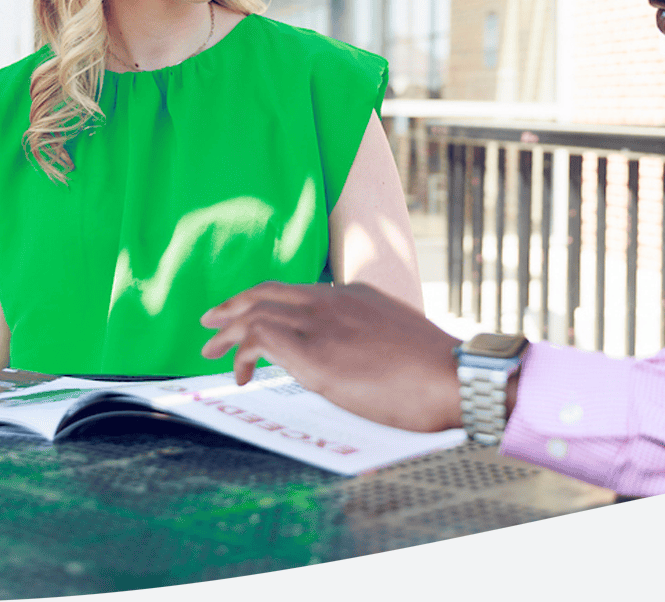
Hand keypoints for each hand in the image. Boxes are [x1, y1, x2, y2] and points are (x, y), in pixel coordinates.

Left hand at [201, 281, 462, 432]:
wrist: (454, 375)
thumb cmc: (434, 372)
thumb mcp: (395, 340)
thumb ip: (366, 339)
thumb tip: (352, 364)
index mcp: (354, 294)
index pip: (296, 290)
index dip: (264, 301)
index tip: (248, 315)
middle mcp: (334, 300)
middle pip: (268, 292)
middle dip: (233, 307)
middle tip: (211, 323)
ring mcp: (323, 323)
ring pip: (257, 311)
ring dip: (229, 332)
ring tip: (211, 350)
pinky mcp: (314, 353)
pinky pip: (261, 337)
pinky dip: (242, 352)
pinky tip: (242, 374)